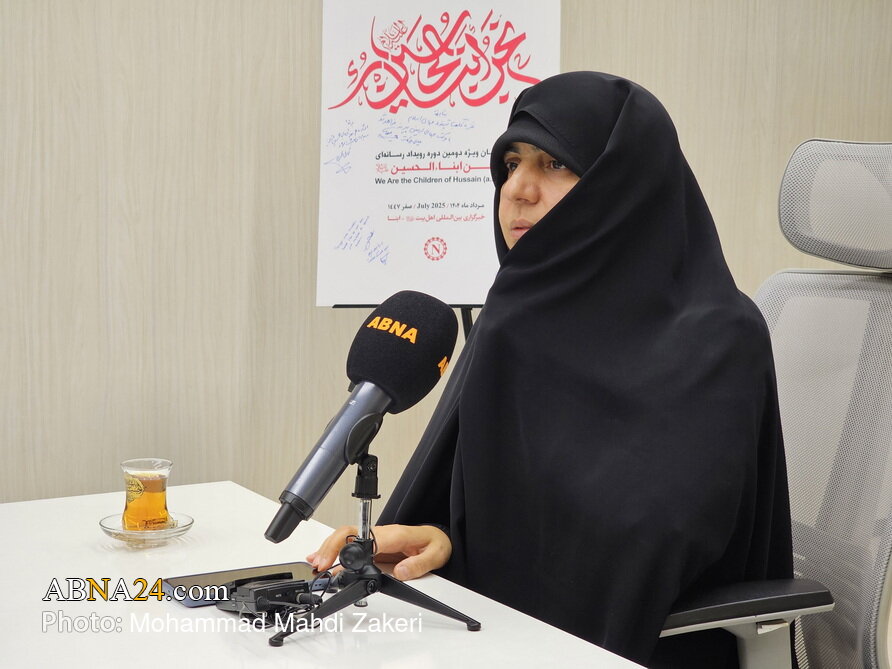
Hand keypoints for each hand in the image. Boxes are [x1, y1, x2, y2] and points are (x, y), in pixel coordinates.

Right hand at [306, 524, 451, 580]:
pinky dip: (334, 550)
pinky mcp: (372, 545)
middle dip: (331, 547)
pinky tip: (322, 558)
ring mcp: (375, 538)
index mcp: (394, 535)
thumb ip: (418, 565)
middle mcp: (381, 534)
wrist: (438, 539)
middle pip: (349, 533)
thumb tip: (400, 573)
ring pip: (345, 537)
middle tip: (320, 565)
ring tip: (315, 563)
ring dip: (328, 549)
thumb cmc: (435, 544)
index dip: (348, 548)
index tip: (338, 562)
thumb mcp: (435, 555)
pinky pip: (349, 544)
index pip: (365, 538)